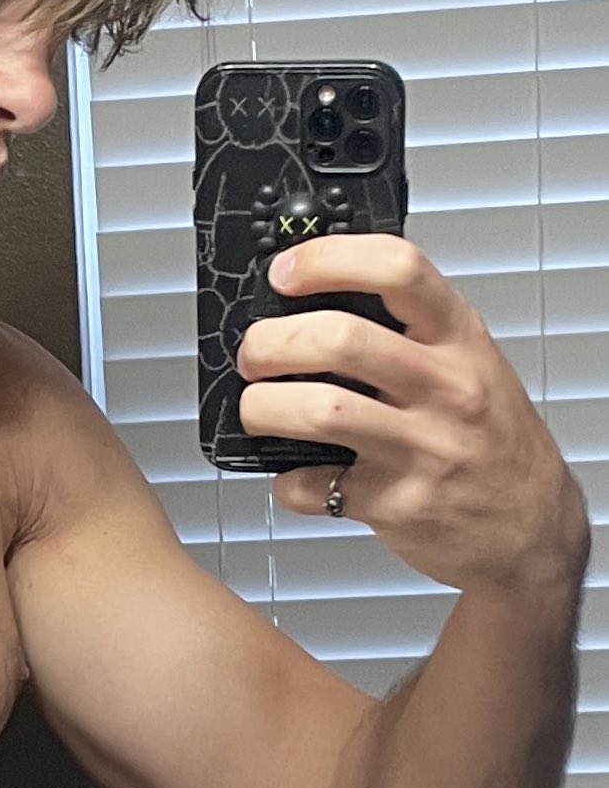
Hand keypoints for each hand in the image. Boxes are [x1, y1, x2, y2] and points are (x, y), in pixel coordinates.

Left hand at [236, 234, 590, 596]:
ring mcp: (424, 448)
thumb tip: (314, 298)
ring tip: (259, 409)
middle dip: (270, 343)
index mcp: (459, 339)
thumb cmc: (491, 438)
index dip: (327, 260)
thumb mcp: (471, 361)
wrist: (531, 527)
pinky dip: (289, 482)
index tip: (285, 272)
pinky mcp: (397, 503)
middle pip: (339, 339)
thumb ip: (408, 328)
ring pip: (318, 410)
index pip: (397, 269)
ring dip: (262, 407)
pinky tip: (299, 474)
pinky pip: (315, 485)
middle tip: (255, 355)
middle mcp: (446, 388)